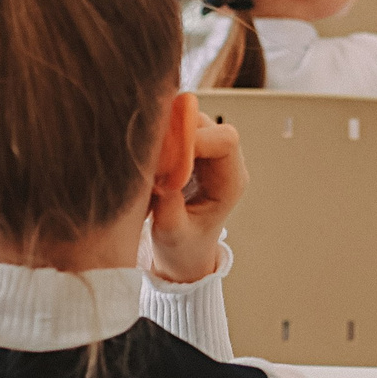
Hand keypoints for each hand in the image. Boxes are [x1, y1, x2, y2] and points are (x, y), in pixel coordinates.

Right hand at [142, 113, 246, 283]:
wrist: (183, 256)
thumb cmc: (184, 249)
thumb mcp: (172, 234)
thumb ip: (168, 204)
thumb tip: (160, 170)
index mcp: (230, 183)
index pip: (225, 141)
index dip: (194, 141)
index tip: (164, 159)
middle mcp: (225, 163)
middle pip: (206, 124)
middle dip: (175, 132)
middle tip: (148, 154)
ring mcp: (208, 154)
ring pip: (188, 121)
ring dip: (165, 133)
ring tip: (146, 158)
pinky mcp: (190, 151)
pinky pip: (176, 129)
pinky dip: (159, 136)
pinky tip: (146, 156)